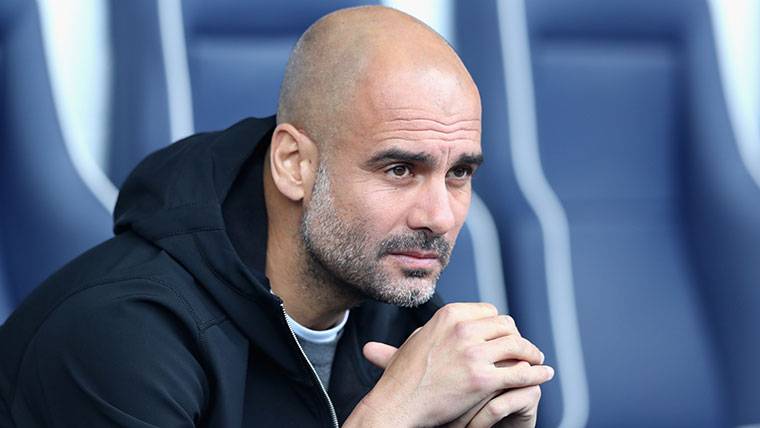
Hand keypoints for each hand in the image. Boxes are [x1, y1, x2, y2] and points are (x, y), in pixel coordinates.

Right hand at [345, 303, 552, 426]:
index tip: (505, 336)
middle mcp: (463, 329)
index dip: (499, 325)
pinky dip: (536, 374)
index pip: (489, 311)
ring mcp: (474, 354)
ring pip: (517, 346)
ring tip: (537, 361)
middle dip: (517, 338)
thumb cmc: (403, 376)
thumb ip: (438, 328)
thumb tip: (452, 323)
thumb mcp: (417, 339)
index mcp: (450, 315)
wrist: (398, 403)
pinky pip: (520, 373)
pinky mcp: (483, 379)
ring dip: (532, 353)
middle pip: (506, 326)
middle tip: (525, 350)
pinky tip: (544, 375)